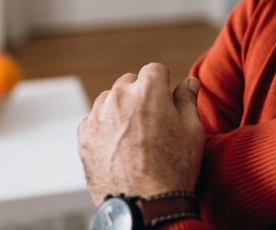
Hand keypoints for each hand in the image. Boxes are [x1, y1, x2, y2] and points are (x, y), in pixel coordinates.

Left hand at [77, 63, 203, 205]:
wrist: (145, 205)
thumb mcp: (192, 131)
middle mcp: (118, 97)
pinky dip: (104, 128)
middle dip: (140, 95)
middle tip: (152, 122)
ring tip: (135, 137)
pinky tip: (119, 147)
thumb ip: (187, 100)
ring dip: (120, 110)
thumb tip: (189, 82)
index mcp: (148, 90)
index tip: (166, 101)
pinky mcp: (84, 137)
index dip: (164, 85)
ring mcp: (97, 117)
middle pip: (129, 82)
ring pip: (109, 100)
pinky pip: (94, 121)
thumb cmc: (174, 168)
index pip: (155, 69)